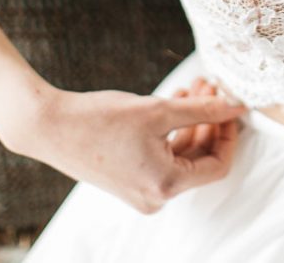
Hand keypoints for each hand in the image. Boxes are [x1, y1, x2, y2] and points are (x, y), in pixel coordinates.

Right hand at [12, 76, 247, 214]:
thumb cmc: (100, 119)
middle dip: (208, 121)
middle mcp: (155, 197)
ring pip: (181, 155)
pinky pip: (162, 156)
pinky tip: (176, 99)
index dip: (228, 134)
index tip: (230, 106)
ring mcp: (140, 190)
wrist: (48, 126)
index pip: (217, 165)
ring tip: (194, 86)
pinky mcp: (128, 179)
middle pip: (199, 160)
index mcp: (165, 186)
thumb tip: (236, 106)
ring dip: (191, 121)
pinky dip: (172, 130)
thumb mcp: (159, 110)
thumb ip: (202, 110)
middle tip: (211, 87)